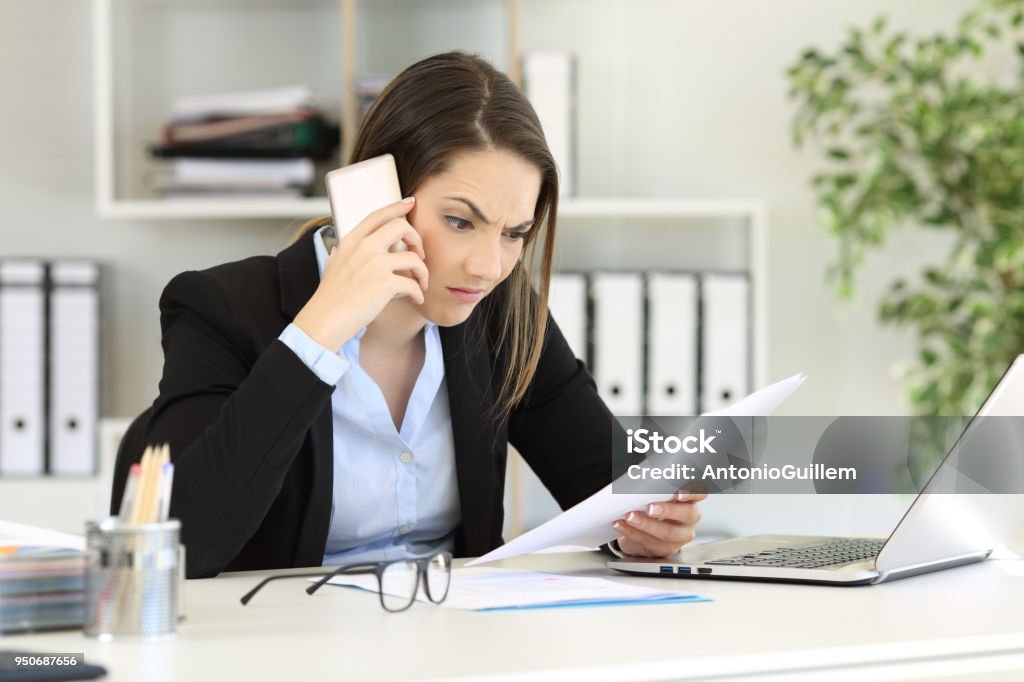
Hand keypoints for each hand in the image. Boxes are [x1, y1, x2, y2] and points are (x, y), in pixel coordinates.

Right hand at [293, 197, 427, 349]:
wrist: (325, 320)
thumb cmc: (329, 298)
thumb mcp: (330, 266)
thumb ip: (338, 254)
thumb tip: (337, 249)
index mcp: (351, 241)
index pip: (378, 215)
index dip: (397, 206)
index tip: (410, 203)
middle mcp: (364, 247)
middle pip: (402, 227)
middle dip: (416, 239)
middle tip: (419, 255)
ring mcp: (375, 264)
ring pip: (414, 257)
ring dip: (422, 272)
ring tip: (421, 283)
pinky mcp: (385, 283)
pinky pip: (413, 284)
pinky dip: (418, 293)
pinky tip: (416, 299)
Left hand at [612, 491, 706, 557]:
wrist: (640, 531)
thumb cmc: (651, 506)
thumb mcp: (655, 495)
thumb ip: (655, 487)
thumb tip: (641, 477)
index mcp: (689, 500)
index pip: (700, 494)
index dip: (692, 492)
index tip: (679, 493)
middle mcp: (688, 519)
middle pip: (687, 514)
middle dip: (667, 511)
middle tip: (650, 508)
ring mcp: (679, 537)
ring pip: (668, 533)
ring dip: (646, 524)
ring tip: (630, 517)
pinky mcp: (665, 549)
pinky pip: (650, 543)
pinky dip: (632, 533)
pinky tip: (621, 525)